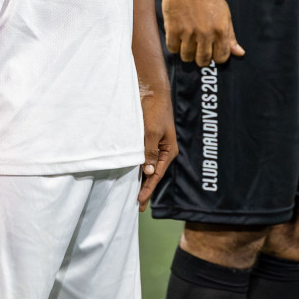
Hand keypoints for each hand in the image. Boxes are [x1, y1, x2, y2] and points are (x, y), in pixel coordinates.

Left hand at [138, 83, 175, 211]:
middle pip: (152, 174)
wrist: (151, 91)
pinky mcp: (145, 139)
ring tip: (132, 195)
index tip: (139, 202)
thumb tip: (148, 171)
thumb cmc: (154, 110)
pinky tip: (130, 175)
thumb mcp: (151, 132)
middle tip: (137, 207)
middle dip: (145, 189)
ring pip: (146, 167)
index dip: (148, 189)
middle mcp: (162, 151)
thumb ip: (149, 152)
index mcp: (168, 151)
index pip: (156, 175)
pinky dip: (136, 167)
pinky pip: (141, 157)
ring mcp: (154, 146)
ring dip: (140, 180)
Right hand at [161, 0, 243, 66]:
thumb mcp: (225, 14)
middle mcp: (205, 33)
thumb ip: (231, 35)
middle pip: (203, 60)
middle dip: (201, 58)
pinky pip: (172, 48)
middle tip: (198, 49)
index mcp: (221, 30)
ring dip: (187, 52)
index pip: (221, 57)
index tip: (212, 51)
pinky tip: (177, 36)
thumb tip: (239, 53)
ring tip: (187, 42)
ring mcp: (188, 32)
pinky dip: (174, 45)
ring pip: (187, 57)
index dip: (217, 56)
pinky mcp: (173, 29)